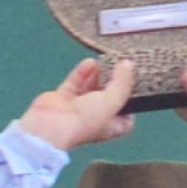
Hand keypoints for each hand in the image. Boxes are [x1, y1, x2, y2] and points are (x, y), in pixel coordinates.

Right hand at [19, 55, 137, 152]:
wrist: (51, 126)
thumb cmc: (84, 122)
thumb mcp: (113, 101)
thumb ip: (123, 81)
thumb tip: (128, 64)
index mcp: (111, 126)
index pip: (127, 114)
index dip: (132, 100)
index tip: (135, 84)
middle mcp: (96, 118)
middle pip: (109, 96)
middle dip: (114, 81)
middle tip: (120, 65)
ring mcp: (78, 108)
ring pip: (91, 87)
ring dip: (98, 74)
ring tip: (105, 61)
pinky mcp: (63, 98)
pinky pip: (75, 82)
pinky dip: (82, 73)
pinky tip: (89, 63)